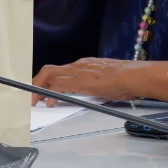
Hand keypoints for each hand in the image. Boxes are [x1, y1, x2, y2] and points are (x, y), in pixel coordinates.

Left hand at [32, 58, 158, 102]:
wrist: (134, 76)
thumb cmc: (127, 79)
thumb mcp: (107, 80)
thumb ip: (96, 84)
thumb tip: (94, 92)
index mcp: (85, 65)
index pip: (60, 70)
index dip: (48, 80)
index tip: (42, 89)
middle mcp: (79, 65)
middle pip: (50, 70)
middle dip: (37, 83)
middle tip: (32, 96)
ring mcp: (79, 72)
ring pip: (50, 75)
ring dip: (39, 89)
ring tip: (34, 101)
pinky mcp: (80, 81)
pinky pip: (58, 86)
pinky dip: (50, 94)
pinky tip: (49, 102)